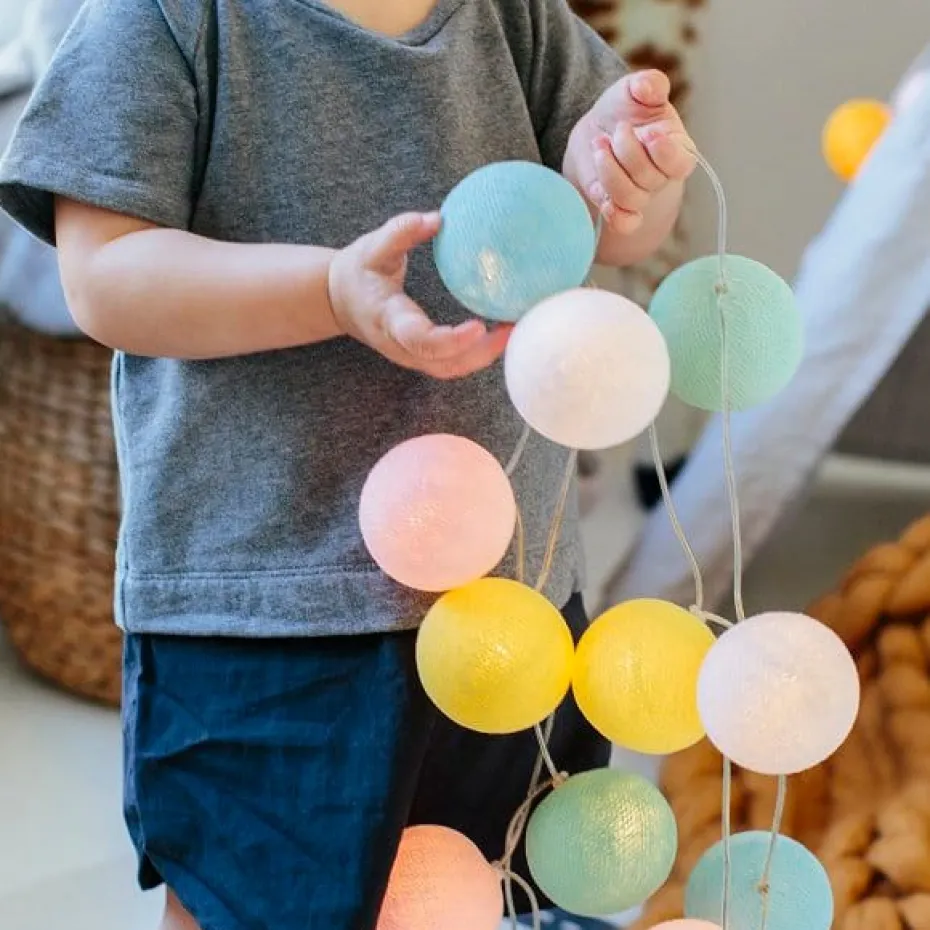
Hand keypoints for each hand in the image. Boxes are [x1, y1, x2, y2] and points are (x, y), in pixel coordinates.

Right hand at [328, 212, 510, 379]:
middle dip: (482, 353)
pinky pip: (455, 362)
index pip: (420, 340)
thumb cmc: (358, 272)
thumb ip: (400, 232)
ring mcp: (412, 356)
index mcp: (388, 320)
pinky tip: (502, 330)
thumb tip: (437, 218)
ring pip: (453, 368)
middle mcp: (401, 346)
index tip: (479, 326)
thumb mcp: (371, 247)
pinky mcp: (422, 356)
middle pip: (445, 364)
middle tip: (513, 326)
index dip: (450, 340)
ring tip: (515, 327)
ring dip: (486, 354)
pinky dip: (480, 352)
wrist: (338, 302)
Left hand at [573, 69, 695, 234]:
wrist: (598, 130)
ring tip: (598, 145)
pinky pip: (624, 223)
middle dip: (627, 151)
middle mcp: (661, 176)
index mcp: (677, 147)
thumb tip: (648, 87)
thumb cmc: (624, 109)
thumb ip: (647, 84)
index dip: (666, 153)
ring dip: (609, 172)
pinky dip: (613, 213)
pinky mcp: (618, 207)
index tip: (649, 134)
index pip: (682, 163)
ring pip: (630, 198)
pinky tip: (599, 191)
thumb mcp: (635, 89)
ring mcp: (640, 195)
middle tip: (614, 131)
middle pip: (650, 179)